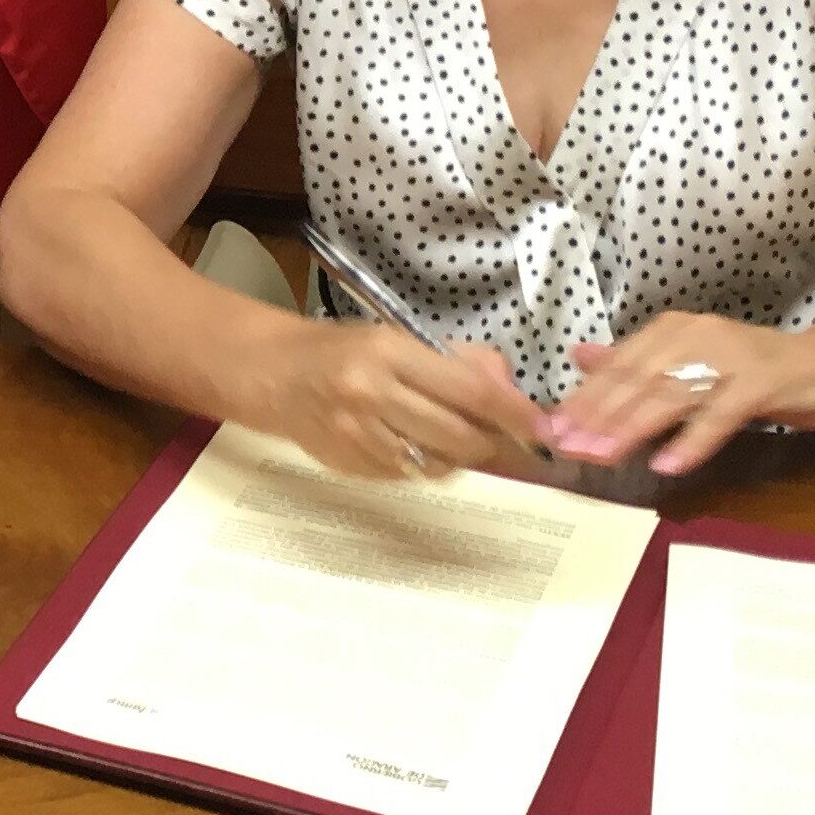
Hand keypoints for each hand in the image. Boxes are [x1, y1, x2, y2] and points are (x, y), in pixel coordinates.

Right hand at [235, 318, 549, 481]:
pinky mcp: (349, 466)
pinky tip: (407, 442)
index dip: (514, 414)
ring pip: (437, 464)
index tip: (541, 428)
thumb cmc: (343, 350)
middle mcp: (372, 396)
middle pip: (460, 437)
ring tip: (448, 435)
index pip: (471, 392)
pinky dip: (420, 464)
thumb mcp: (398, 338)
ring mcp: (358, 436)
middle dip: (489, 442)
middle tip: (497, 435)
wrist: (273, 374)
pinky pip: (407, 476)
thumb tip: (510, 392)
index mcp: (390, 353)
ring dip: (456, 455)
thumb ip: (458, 362)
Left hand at [548, 311, 814, 476]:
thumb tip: (580, 356)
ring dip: (633, 427)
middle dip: (599, 415)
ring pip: (670, 394)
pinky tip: (668, 465)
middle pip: (637, 378)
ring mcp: (729, 355)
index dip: (585, 398)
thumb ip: (636, 362)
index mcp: (672, 330)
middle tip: (570, 448)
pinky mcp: (761, 381)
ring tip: (604, 456)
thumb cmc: (753, 371)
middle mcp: (695, 334)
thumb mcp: (690, 363)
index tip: (554, 430)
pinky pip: (720, 414)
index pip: (618, 365)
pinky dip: (693, 440)